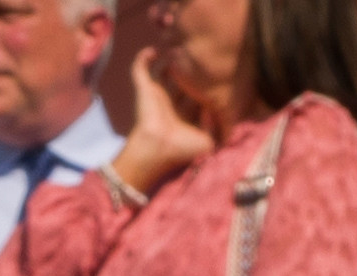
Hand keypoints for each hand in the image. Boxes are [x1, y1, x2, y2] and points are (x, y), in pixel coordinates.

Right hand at [106, 41, 210, 182]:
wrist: (159, 148)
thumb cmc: (182, 148)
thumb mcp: (208, 141)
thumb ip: (217, 125)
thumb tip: (214, 106)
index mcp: (186, 112)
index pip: (196, 90)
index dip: (203, 80)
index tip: (213, 68)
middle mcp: (172, 101)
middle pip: (181, 77)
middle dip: (187, 66)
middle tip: (196, 52)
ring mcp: (157, 94)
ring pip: (162, 69)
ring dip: (168, 58)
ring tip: (176, 47)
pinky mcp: (144, 89)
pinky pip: (139, 68)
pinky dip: (143, 57)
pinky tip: (153, 50)